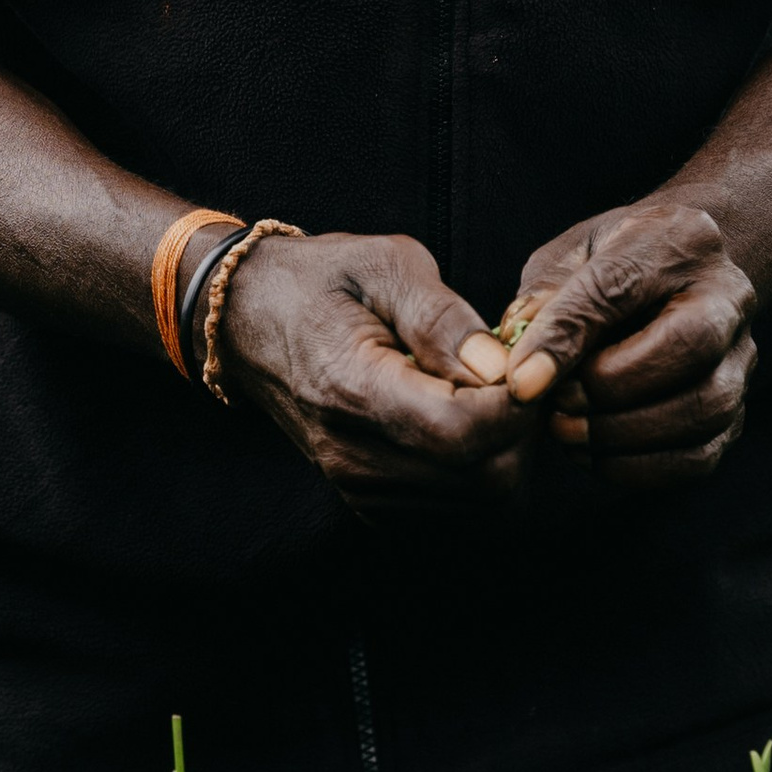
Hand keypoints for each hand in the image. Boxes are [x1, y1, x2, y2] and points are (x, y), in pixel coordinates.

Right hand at [210, 229, 536, 514]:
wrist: (250, 320)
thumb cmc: (322, 281)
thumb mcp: (385, 264)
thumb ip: (443, 317)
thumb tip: (499, 367)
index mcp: (352, 389)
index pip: (462, 432)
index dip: (515, 402)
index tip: (522, 360)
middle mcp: (352, 456)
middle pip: (485, 479)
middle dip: (520, 428)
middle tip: (511, 374)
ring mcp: (359, 488)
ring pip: (482, 502)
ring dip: (505, 450)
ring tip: (484, 393)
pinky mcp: (371, 503)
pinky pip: (460, 508)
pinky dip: (480, 469)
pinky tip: (463, 419)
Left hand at [469, 199, 757, 495]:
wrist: (674, 274)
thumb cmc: (611, 263)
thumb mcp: (570, 257)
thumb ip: (544, 300)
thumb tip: (519, 364)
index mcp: (679, 239)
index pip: (620, 286)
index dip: (565, 337)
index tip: (519, 380)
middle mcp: (727, 296)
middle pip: (689, 348)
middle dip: (611, 390)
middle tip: (555, 408)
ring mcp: (742, 355)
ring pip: (705, 408)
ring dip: (626, 436)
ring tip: (569, 434)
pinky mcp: (738, 406)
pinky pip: (703, 453)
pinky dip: (644, 467)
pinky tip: (597, 456)